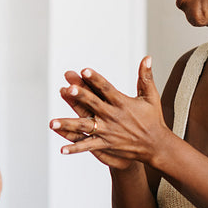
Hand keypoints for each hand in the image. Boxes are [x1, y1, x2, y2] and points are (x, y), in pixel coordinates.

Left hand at [49, 57, 164, 165]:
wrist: (156, 145)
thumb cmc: (153, 119)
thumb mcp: (151, 96)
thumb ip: (145, 77)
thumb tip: (147, 57)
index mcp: (122, 102)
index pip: (106, 88)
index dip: (95, 79)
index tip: (84, 70)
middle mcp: (113, 116)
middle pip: (93, 104)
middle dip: (80, 97)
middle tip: (67, 89)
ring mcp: (107, 131)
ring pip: (85, 126)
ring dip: (68, 124)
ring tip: (52, 123)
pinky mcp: (105, 144)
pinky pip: (88, 146)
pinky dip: (75, 148)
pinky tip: (62, 149)